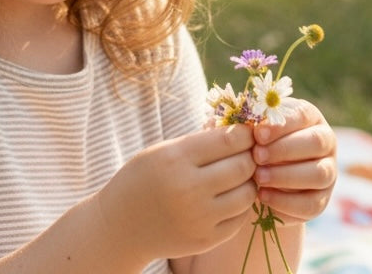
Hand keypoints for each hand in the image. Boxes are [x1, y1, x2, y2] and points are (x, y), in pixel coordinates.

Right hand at [98, 126, 258, 263]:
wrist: (122, 225)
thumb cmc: (142, 178)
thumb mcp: (163, 151)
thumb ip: (199, 143)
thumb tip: (240, 133)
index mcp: (176, 159)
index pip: (228, 140)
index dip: (244, 133)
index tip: (245, 132)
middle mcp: (189, 189)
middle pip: (242, 166)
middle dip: (250, 156)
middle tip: (247, 153)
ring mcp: (199, 218)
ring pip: (247, 194)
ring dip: (249, 182)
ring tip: (239, 176)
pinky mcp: (206, 240)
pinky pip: (240, 219)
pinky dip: (241, 205)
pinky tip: (230, 196)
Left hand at [252, 98, 336, 223]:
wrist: (261, 172)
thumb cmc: (255, 139)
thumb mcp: (255, 127)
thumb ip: (253, 122)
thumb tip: (244, 124)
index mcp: (310, 117)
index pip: (302, 115)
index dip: (281, 125)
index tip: (258, 134)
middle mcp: (325, 142)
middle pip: (316, 143)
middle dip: (284, 149)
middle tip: (257, 156)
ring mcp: (328, 172)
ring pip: (319, 174)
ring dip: (286, 176)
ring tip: (258, 177)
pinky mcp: (321, 199)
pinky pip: (311, 204)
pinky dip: (286, 201)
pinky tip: (262, 195)